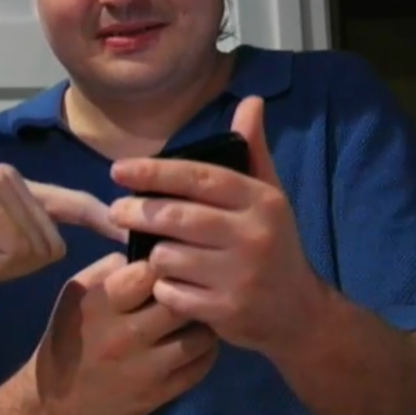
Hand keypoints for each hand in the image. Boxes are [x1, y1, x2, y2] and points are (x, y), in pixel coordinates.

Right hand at [0, 163, 125, 304]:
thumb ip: (20, 245)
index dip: (98, 219)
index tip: (126, 230)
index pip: (68, 204)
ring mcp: (1, 182)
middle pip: (53, 242)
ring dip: (0, 266)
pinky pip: (16, 248)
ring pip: (38, 248)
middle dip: (15, 265)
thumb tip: (52, 249)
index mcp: (12, 191)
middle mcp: (11, 178)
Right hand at [32, 252, 219, 414]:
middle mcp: (124, 336)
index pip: (149, 273)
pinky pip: (200, 366)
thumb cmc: (67, 337)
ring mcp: (145, 368)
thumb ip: (109, 269)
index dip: (163, 265)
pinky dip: (205, 351)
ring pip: (199, 336)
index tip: (166, 268)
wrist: (56, 401)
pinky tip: (194, 343)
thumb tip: (149, 254)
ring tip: (196, 319)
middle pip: (179, 304)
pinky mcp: (159, 393)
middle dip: (190, 293)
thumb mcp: (75, 294)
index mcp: (101, 305)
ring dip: (202, 324)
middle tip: (192, 292)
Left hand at [107, 96, 326, 353]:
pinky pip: (170, 293)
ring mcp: (239, 276)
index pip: (199, 178)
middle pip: (175, 218)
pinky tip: (171, 284)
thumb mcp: (269, 197)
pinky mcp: (225, 311)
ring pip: (167, 256)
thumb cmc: (274, 245)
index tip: (118, 170)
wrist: (299, 313)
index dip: (155, 172)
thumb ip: (252, 151)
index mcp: (261, 201)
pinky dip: (163, 288)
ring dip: (153, 255)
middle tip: (116, 211)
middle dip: (138, 212)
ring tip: (156, 252)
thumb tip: (251, 101)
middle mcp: (252, 235)